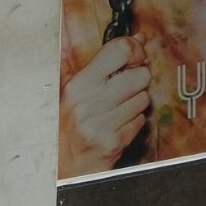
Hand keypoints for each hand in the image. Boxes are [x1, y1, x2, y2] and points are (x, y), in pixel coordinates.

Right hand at [59, 34, 150, 176]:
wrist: (61, 167)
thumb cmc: (70, 123)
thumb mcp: (75, 90)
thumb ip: (104, 62)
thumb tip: (138, 38)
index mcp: (78, 84)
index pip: (120, 50)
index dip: (135, 49)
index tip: (135, 56)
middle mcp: (89, 103)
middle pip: (141, 75)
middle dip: (137, 81)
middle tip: (124, 89)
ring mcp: (101, 124)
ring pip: (144, 99)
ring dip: (135, 103)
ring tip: (116, 110)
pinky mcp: (113, 143)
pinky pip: (141, 121)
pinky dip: (134, 122)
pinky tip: (117, 126)